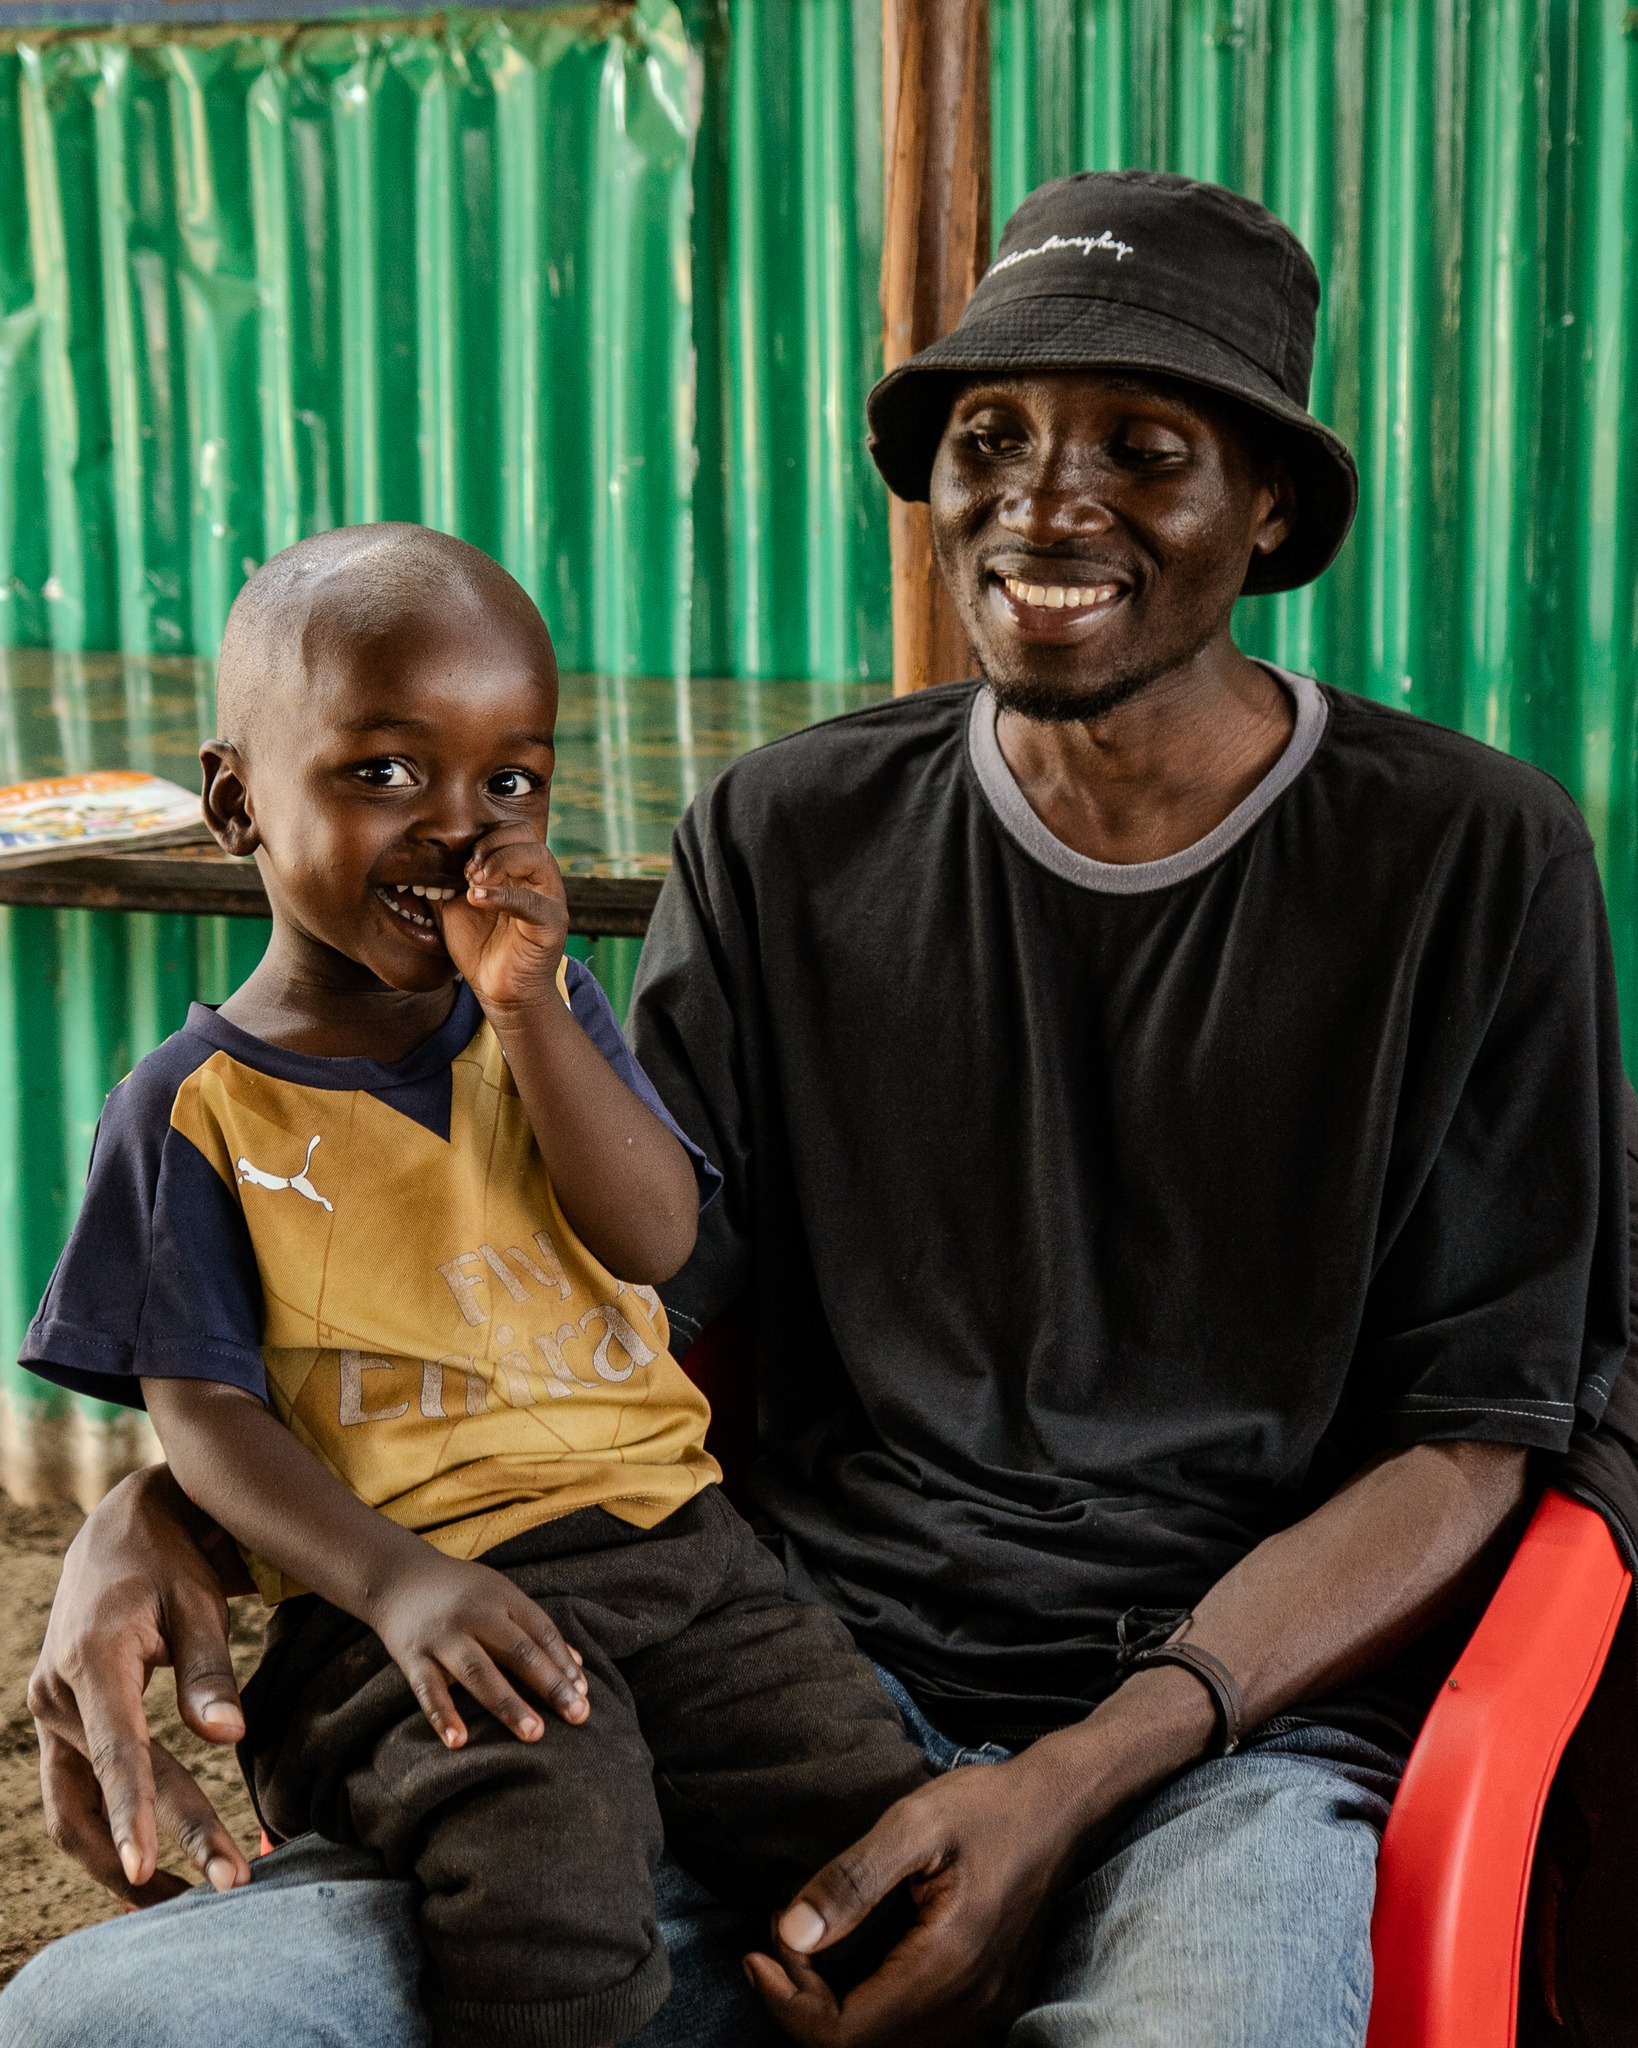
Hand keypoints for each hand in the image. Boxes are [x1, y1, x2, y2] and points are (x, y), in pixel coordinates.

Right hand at [27, 1467, 253, 1904]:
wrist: (119, 1532)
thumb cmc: (168, 1564)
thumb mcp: (198, 1602)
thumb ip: (210, 1671)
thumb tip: (230, 1738)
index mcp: (91, 1661)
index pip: (116, 1751)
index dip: (134, 1812)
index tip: (149, 1865)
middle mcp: (56, 1696)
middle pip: (103, 1791)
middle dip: (161, 1844)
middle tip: (228, 1883)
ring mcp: (50, 1714)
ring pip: (71, 1811)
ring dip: (115, 1862)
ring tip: (180, 1905)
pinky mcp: (59, 1723)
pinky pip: (73, 1795)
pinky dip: (105, 1834)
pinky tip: (147, 1869)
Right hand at [369, 1548, 588, 1748]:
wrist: (398, 1577)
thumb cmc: (462, 1592)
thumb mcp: (502, 1596)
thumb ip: (537, 1630)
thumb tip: (577, 1668)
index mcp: (502, 1598)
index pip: (542, 1631)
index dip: (564, 1664)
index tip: (584, 1694)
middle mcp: (474, 1614)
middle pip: (518, 1651)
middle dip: (549, 1685)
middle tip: (577, 1715)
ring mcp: (443, 1636)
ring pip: (478, 1672)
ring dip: (508, 1704)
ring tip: (534, 1733)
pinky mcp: (412, 1657)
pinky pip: (428, 1690)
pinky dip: (443, 1715)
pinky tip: (459, 1742)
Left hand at [436, 823, 569, 1013]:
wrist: (497, 990)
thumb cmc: (481, 946)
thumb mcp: (456, 904)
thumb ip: (448, 880)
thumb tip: (423, 860)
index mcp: (521, 871)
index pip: (511, 831)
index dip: (484, 839)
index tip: (461, 865)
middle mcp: (541, 880)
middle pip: (526, 835)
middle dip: (491, 846)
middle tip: (468, 871)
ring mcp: (551, 901)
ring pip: (537, 857)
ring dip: (499, 862)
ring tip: (474, 883)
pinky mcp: (552, 926)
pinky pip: (533, 902)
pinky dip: (502, 896)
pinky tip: (476, 899)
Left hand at [744, 1754, 1091, 2047]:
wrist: (1059, 1810)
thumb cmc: (987, 1807)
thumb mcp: (914, 1823)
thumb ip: (852, 1881)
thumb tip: (791, 1934)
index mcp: (947, 1966)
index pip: (845, 2036)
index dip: (789, 2003)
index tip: (760, 1950)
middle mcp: (970, 2008)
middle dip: (804, 2005)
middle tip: (779, 1942)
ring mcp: (985, 2013)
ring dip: (835, 2013)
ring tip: (805, 1951)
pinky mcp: (989, 2005)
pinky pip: (916, 2035)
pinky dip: (870, 2013)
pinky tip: (850, 1964)